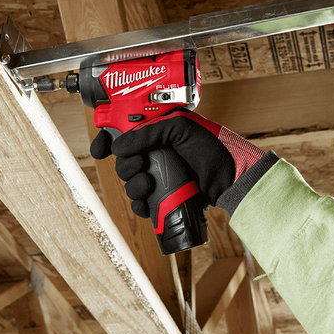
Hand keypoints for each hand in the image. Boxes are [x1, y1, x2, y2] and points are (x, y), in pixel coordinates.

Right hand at [91, 109, 273, 216]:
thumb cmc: (213, 147)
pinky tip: (148, 203)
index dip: (106, 140)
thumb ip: (148, 132)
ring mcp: (159, 175)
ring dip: (132, 186)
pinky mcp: (164, 196)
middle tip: (141, 164)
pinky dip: (140, 205)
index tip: (101, 150)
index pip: (121, 133)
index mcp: (155, 132)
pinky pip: (141, 203)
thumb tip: (119, 146)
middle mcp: (154, 153)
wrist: (232, 177)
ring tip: (148, 184)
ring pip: (129, 183)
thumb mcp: (181, 128)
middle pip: (122, 161)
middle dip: (126, 166)